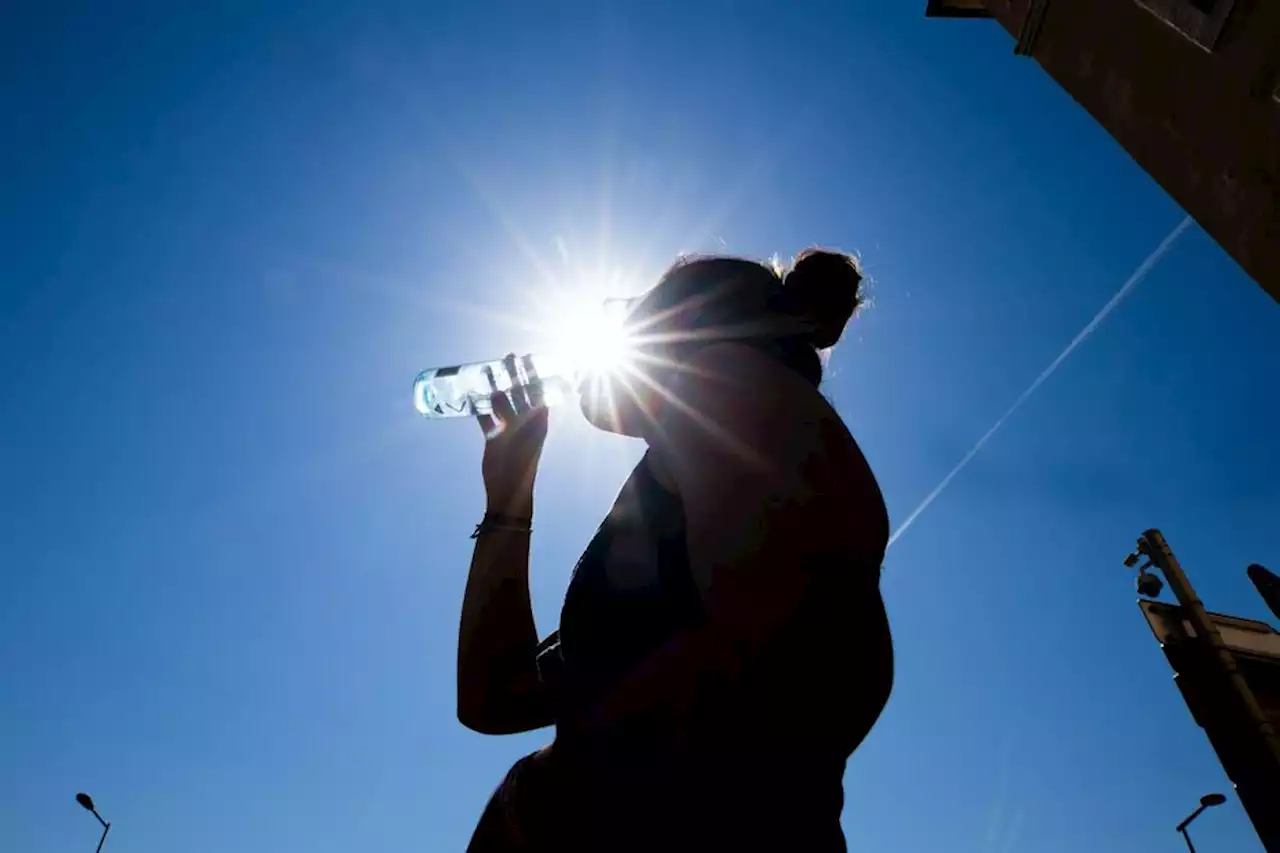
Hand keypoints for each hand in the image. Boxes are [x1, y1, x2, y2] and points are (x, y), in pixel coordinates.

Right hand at [477, 354, 548, 512]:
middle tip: (506, 356)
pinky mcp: (493, 436)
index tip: (527, 357)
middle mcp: (524, 421)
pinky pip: (484, 417)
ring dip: (494, 387)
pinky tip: (470, 395)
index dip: (533, 374)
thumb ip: (517, 414)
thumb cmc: (521, 463)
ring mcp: (507, 428)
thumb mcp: (524, 436)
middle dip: (512, 375)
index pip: (536, 391)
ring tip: (486, 370)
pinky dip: (478, 407)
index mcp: (538, 420)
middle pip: (518, 392)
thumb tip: (505, 392)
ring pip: (500, 402)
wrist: (508, 489)